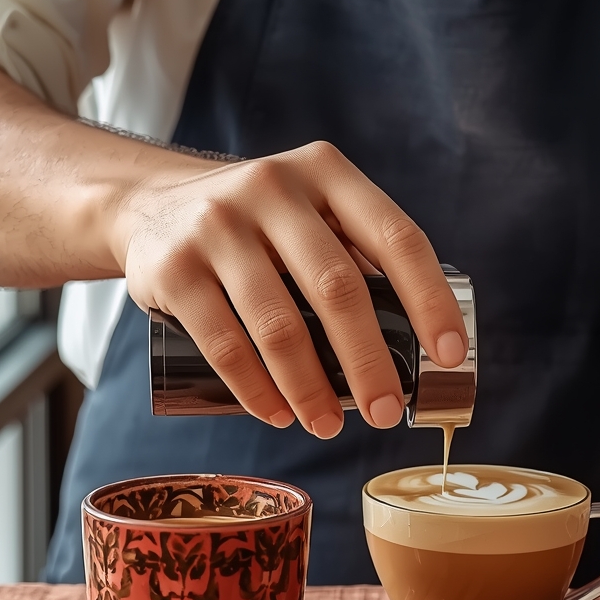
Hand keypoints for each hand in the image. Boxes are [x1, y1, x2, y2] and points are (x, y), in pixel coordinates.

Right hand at [111, 140, 467, 436]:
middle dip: (370, 361)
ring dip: (311, 388)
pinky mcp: (172, 266)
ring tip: (329, 426)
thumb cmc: (260, 223)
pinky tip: (278, 414)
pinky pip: (223, 342)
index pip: (396, 237)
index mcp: (326, 172)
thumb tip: (422, 333)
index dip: (429, 299)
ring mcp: (217, 224)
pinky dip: (256, 389)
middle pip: (338, 287)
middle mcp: (273, 187)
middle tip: (386, 413)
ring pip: (279, 324)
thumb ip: (359, 251)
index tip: (448, 355)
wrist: (151, 204)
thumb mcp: (311, 209)